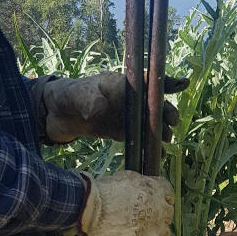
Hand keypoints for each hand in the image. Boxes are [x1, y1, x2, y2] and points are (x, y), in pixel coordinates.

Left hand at [30, 72, 188, 143]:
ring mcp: (125, 116)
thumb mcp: (75, 95)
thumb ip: (88, 99)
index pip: (148, 80)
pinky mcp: (119, 132)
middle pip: (153, 103)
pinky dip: (148, 145)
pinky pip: (138, 138)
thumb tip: (100, 109)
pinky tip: (156, 155)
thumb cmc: (66, 96)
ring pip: (149, 122)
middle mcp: (127, 99)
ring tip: (166, 140)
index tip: (182, 84)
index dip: (166, 81)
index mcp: (121, 83)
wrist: (54, 115)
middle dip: (166, 111)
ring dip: (160, 130)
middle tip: (171, 122)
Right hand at [76, 171, 173, 235]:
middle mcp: (161, 208)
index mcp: (156, 189)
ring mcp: (156, 227)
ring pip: (166, 235)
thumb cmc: (107, 191)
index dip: (164, 200)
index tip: (161, 203)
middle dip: (160, 218)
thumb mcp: (126, 178)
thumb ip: (138, 184)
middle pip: (167, 216)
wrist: (96, 208)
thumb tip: (136, 188)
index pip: (169, 195)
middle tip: (149, 221)